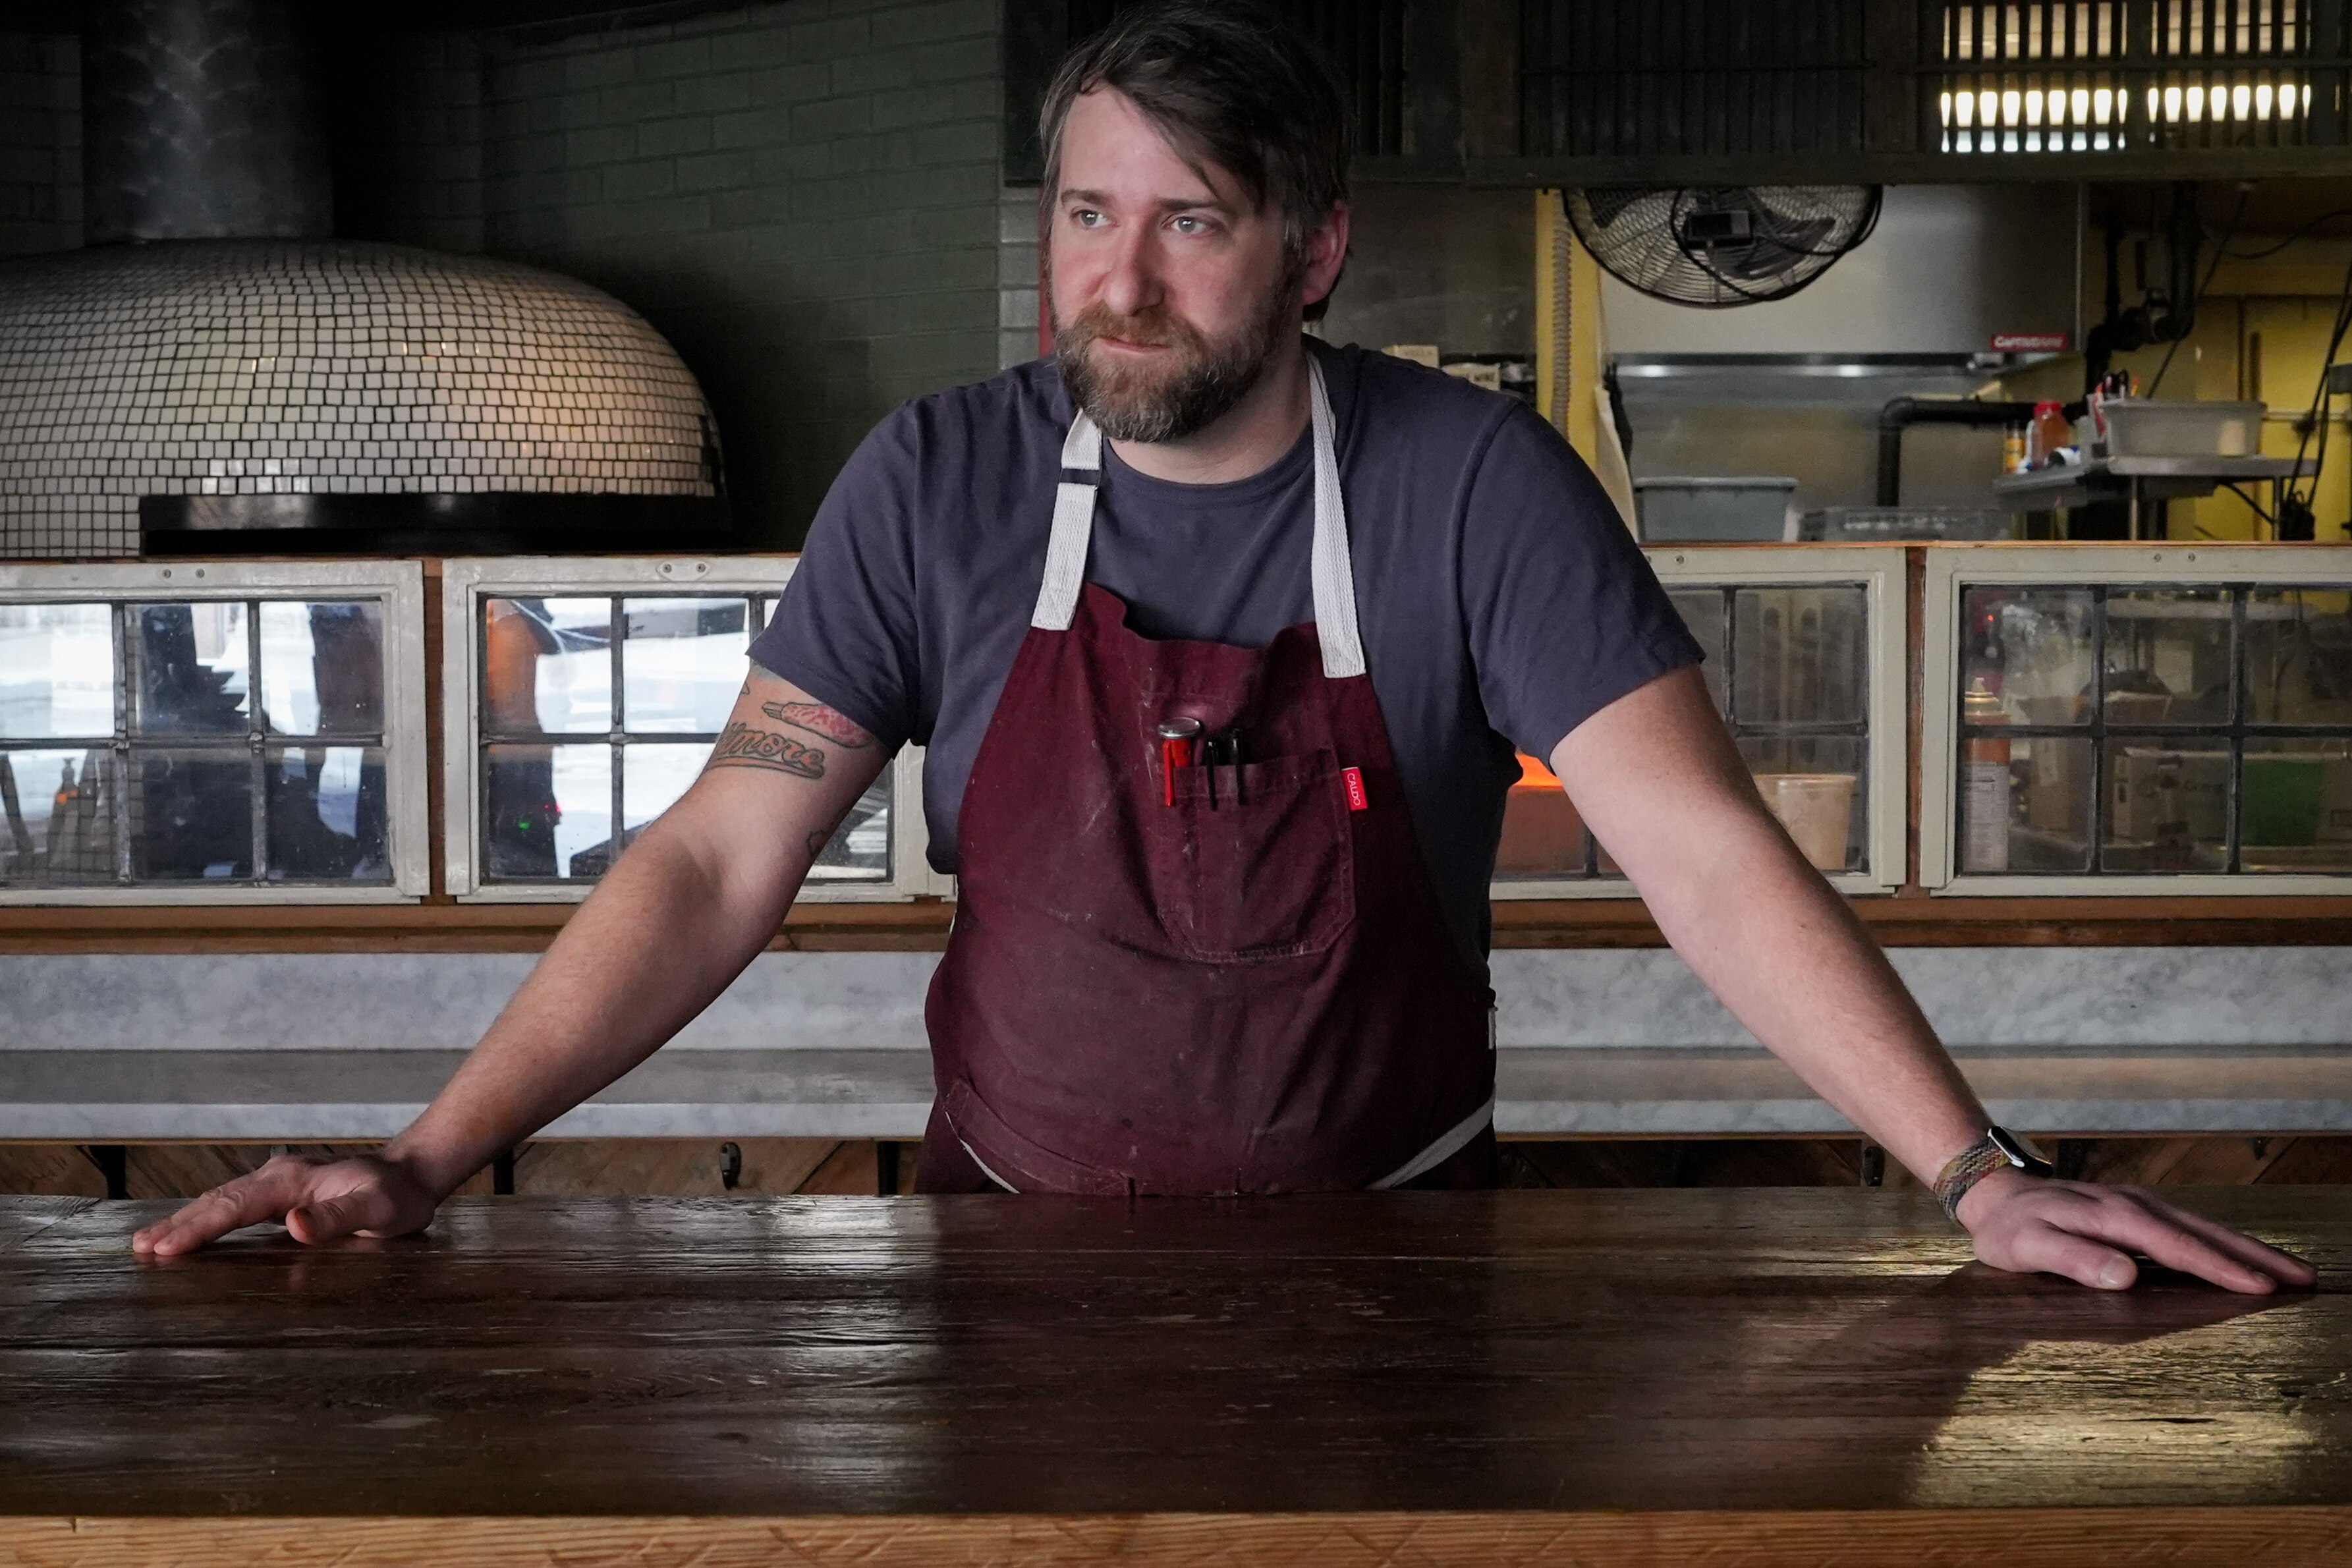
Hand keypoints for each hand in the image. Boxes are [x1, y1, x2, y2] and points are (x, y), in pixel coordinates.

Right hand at [130, 1151, 442, 1257]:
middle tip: (139, 1249)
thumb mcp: (379, 1210)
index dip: (196, 1229)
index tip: (163, 1249)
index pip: (233, 1207)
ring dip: (186, 1222)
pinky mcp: (283, 1194)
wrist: (413, 1175)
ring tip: (149, 1244)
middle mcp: (278, 1177)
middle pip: (217, 1202)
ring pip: (222, 1202)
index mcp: (292, 1180)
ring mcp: (279, 1184)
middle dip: (178, 1226)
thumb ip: (339, 1218)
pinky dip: (207, 1219)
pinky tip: (191, 1232)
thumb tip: (294, 1224)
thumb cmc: (399, 1197)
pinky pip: (235, 1207)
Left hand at [1956, 1169, 2317, 1293]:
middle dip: (2255, 1255)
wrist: (1994, 1194)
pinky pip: (2189, 1228)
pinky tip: (2241, 1258)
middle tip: (2304, 1278)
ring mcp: (2139, 1206)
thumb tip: (2127, 1276)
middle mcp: (2134, 1206)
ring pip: (2203, 1228)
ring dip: (2247, 1248)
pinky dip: (2221, 1242)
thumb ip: (2074, 1259)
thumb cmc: (2009, 1229)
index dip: (2219, 1268)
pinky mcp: (2137, 1211)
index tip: (2260, 1286)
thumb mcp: (2028, 1247)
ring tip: (2291, 1271)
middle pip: (2204, 1233)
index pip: (2177, 1247)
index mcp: (2114, 1217)